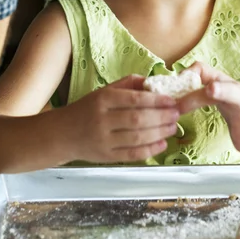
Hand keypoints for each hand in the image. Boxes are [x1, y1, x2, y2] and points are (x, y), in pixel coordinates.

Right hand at [62, 74, 179, 163]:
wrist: (63, 133)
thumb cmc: (88, 109)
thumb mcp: (104, 91)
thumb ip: (128, 84)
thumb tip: (153, 82)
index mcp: (103, 99)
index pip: (134, 99)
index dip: (156, 101)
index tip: (172, 101)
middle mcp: (103, 120)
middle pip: (138, 120)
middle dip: (161, 117)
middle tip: (176, 114)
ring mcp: (104, 140)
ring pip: (137, 138)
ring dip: (159, 133)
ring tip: (172, 127)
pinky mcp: (106, 157)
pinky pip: (132, 155)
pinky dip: (150, 151)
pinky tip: (162, 144)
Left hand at [176, 62, 239, 154]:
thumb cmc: (233, 101)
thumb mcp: (217, 87)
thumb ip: (197, 83)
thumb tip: (176, 81)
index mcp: (226, 87)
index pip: (208, 79)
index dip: (194, 80)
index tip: (181, 81)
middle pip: (233, 92)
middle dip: (222, 90)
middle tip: (211, 88)